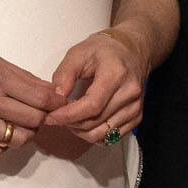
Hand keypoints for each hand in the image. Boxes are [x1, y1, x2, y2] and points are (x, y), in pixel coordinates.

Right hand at [0, 43, 64, 156]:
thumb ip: (21, 76)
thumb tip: (48, 91)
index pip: (39, 97)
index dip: (55, 103)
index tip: (59, 103)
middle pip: (32, 119)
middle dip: (43, 117)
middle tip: (42, 113)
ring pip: (16, 138)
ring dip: (26, 133)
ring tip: (22, 124)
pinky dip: (4, 144)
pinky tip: (3, 132)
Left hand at [44, 28, 146, 144]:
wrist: (131, 50)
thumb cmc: (103, 50)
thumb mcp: (78, 53)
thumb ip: (64, 74)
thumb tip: (56, 98)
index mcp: (116, 74)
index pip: (92, 105)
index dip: (69, 115)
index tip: (51, 116)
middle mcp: (129, 92)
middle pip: (96, 122)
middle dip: (70, 124)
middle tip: (56, 116)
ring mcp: (135, 107)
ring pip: (102, 134)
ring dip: (81, 131)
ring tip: (69, 119)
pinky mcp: (136, 116)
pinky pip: (111, 137)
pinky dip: (94, 134)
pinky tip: (84, 121)